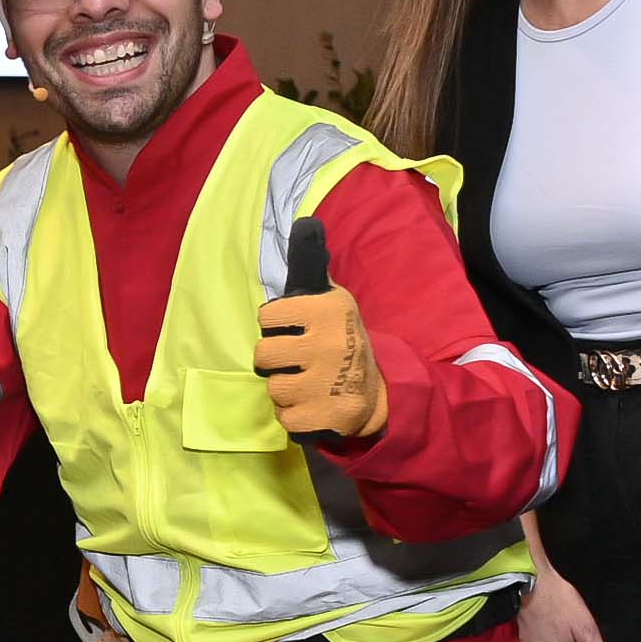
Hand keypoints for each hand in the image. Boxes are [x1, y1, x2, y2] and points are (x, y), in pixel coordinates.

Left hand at [254, 219, 386, 440]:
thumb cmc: (341, 339)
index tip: (293, 329)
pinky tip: (312, 404)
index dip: (275, 325)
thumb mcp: (332, 300)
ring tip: (307, 382)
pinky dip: (294, 416)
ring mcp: (327, 382)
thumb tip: (305, 223)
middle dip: (276, 361)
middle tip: (297, 360)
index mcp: (327, 309)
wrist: (378, 391)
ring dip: (286, 389)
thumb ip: (310, 268)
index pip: (267, 316)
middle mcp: (328, 343)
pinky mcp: (326, 415)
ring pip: (273, 388)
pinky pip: (284, 418)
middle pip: (262, 354)